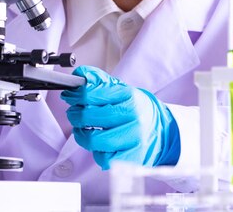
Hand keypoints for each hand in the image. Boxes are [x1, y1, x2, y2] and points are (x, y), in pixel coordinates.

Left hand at [61, 66, 179, 169]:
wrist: (161, 130)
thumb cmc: (136, 110)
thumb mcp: (122, 90)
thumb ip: (100, 81)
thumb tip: (80, 74)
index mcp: (129, 96)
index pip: (92, 93)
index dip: (76, 94)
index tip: (70, 95)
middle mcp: (133, 116)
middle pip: (89, 117)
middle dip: (75, 115)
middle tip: (75, 113)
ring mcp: (133, 138)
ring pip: (92, 140)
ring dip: (81, 135)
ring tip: (83, 130)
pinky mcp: (131, 157)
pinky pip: (102, 158)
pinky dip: (96, 152)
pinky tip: (101, 144)